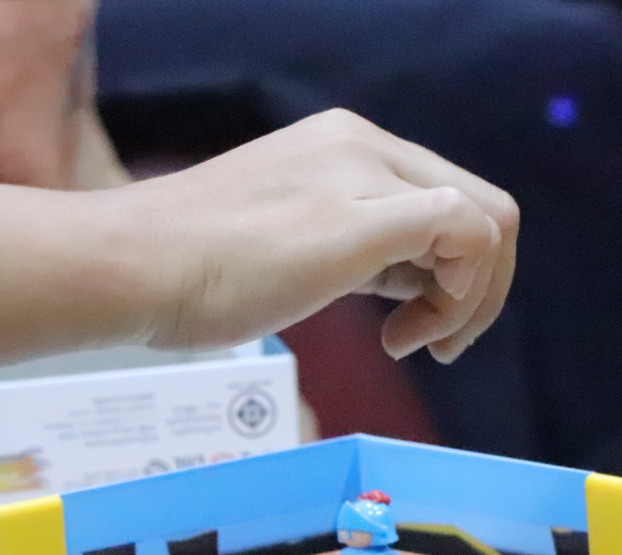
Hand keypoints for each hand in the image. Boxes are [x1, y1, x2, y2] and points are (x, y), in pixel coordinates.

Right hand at [0, 109, 516, 371]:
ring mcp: (365, 172)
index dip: (456, 272)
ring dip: (470, 299)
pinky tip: (406, 336)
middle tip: (431, 344)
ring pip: (487, 221)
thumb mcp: (298, 246)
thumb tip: (414, 281)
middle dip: (478, 288)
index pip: (448, 199)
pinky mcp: (365, 214)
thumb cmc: (192, 273)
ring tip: (411, 343)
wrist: (134, 266)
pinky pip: (469, 234)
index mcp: (346, 146)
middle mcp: (363, 143)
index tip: (412, 327)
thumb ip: (359, 248)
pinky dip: (462, 296)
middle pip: (484, 207)